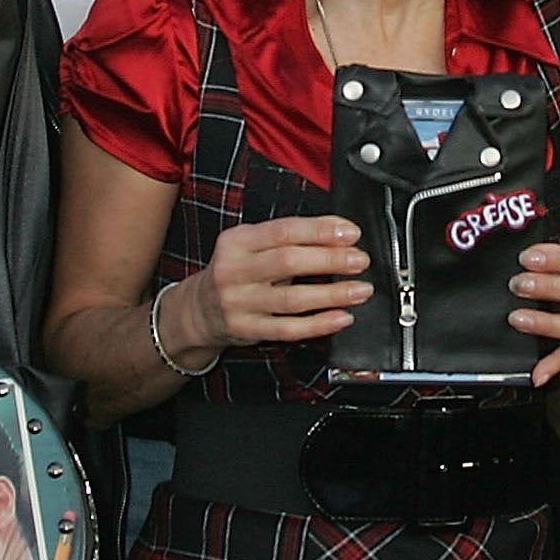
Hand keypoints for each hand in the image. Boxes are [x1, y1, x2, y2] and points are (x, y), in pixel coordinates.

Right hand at [164, 217, 369, 361]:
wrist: (199, 309)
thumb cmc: (236, 271)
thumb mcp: (252, 244)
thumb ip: (289, 237)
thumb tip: (340, 232)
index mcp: (237, 240)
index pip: (284, 230)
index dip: (321, 231)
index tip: (351, 233)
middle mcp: (234, 270)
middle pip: (289, 262)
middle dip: (331, 260)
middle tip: (360, 261)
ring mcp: (238, 302)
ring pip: (292, 299)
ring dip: (332, 294)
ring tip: (360, 290)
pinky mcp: (246, 329)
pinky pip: (288, 329)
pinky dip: (319, 324)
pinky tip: (341, 317)